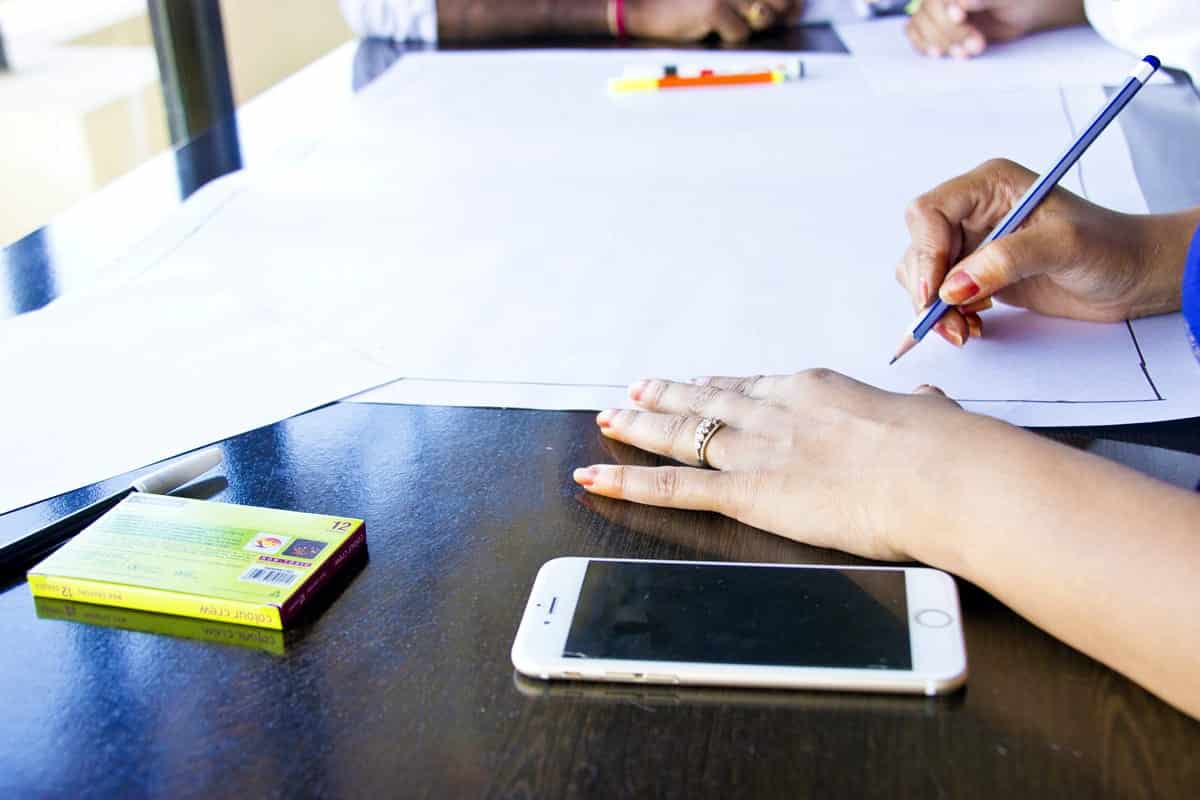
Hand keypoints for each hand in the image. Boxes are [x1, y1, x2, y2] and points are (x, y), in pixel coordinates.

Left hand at [573, 371, 992, 561]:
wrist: (943, 474)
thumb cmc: (945, 450)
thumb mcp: (931, 417)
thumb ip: (917, 411)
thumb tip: (928, 406)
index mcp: (817, 391)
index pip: (753, 387)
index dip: (719, 387)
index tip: (700, 383)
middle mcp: (774, 411)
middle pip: (705, 401)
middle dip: (666, 396)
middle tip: (635, 391)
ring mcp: (755, 448)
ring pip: (679, 434)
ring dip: (637, 428)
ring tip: (608, 420)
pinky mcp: (746, 491)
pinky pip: (671, 485)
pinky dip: (627, 480)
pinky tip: (597, 476)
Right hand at [625, 0, 799, 43]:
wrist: (648, 5)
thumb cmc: (688, 1)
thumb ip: (756, 0)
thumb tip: (793, 10)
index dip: (792, 2)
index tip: (792, 10)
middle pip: (780, 1)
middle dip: (776, 15)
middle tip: (756, 18)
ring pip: (762, 17)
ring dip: (750, 25)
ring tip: (728, 19)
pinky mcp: (714, 8)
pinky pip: (741, 33)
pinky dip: (730, 37)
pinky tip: (712, 27)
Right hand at [896, 159, 1192, 347]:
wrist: (1135, 276)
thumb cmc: (1112, 247)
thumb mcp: (1063, 246)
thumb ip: (1005, 261)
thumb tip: (952, 287)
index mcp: (989, 186)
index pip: (929, 213)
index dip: (925, 252)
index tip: (935, 292)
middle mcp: (974, 211)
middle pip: (919, 247)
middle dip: (926, 289)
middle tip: (948, 323)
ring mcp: (973, 244)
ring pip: (921, 275)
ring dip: (935, 308)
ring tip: (964, 329)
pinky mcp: (976, 275)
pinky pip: (939, 295)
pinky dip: (947, 316)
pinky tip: (972, 326)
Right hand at [905, 0, 1084, 58]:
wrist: (1021, 13)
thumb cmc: (1017, 2)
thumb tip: (962, 3)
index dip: (946, 10)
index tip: (961, 18)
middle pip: (928, 10)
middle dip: (951, 32)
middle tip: (976, 45)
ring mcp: (934, 7)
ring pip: (919, 22)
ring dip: (940, 42)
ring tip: (964, 53)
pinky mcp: (931, 24)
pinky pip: (913, 31)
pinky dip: (922, 43)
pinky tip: (937, 52)